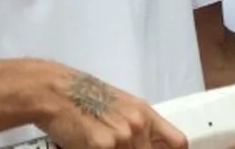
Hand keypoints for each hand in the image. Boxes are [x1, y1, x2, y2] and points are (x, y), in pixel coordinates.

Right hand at [37, 65, 187, 148]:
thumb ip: (137, 128)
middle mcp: (138, 126)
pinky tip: (86, 146)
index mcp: (145, 115)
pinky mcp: (102, 147)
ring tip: (98, 143)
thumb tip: (146, 145)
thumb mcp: (121, 107)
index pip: (178, 143)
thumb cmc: (84, 98)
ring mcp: (122, 138)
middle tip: (114, 145)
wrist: (56, 92)